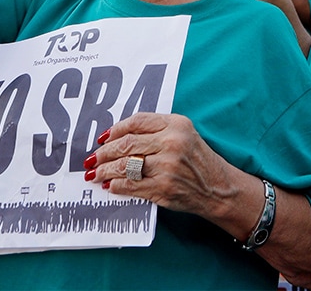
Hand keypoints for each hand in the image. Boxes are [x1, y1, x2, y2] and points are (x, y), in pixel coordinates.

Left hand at [87, 112, 236, 216]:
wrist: (218, 188)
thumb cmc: (197, 160)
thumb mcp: (184, 134)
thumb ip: (156, 130)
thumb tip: (116, 138)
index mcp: (176, 124)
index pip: (137, 121)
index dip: (115, 129)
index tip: (102, 138)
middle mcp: (172, 143)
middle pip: (126, 144)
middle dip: (104, 153)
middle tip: (92, 159)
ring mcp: (167, 167)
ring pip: (125, 166)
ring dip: (105, 171)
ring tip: (95, 174)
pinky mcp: (163, 188)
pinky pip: (131, 185)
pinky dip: (116, 186)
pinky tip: (110, 185)